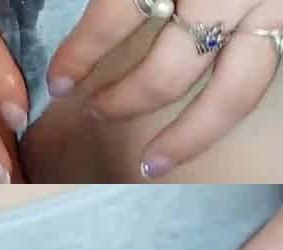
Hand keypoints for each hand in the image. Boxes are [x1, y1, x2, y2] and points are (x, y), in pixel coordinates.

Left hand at [48, 0, 281, 177]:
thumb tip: (104, 6)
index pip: (119, 15)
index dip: (82, 55)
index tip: (59, 84)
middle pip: (171, 69)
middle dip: (126, 100)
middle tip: (95, 113)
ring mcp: (274, 5)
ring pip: (234, 91)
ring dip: (188, 134)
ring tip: (153, 163)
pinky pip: (265, 72)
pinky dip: (228, 107)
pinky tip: (203, 125)